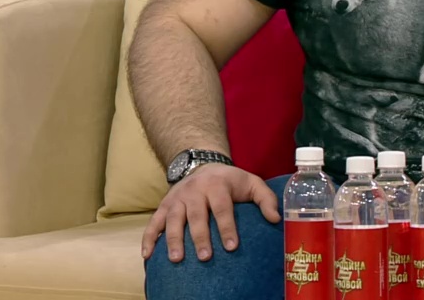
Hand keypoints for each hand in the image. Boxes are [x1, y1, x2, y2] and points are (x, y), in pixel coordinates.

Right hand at [141, 163, 279, 262]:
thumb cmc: (230, 181)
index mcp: (217, 185)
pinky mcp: (164, 205)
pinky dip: (148, 238)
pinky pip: (153, 222)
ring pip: (172, 219)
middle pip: (196, 216)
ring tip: (177, 259)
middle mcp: (195, 191)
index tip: (232, 247)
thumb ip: (266, 199)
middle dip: (200, 237)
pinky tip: (147, 255)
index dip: (227, 227)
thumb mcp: (251, 182)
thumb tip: (275, 219)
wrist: (201, 164)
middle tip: (205, 257)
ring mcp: (177, 198)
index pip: (222, 208)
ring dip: (173, 239)